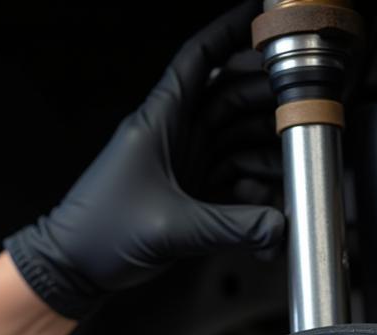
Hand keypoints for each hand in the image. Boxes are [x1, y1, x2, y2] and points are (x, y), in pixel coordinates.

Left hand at [4, 1, 284, 319]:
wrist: (74, 268)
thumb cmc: (99, 233)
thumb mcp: (170, 227)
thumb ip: (230, 226)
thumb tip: (278, 227)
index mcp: (159, 121)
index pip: (198, 59)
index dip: (231, 33)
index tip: (265, 19)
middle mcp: (173, 137)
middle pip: (230, 100)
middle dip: (267, 104)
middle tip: (301, 116)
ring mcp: (182, 166)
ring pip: (235, 143)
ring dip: (264, 157)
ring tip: (288, 178)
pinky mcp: (187, 196)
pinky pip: (230, 183)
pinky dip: (250, 196)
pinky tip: (263, 214)